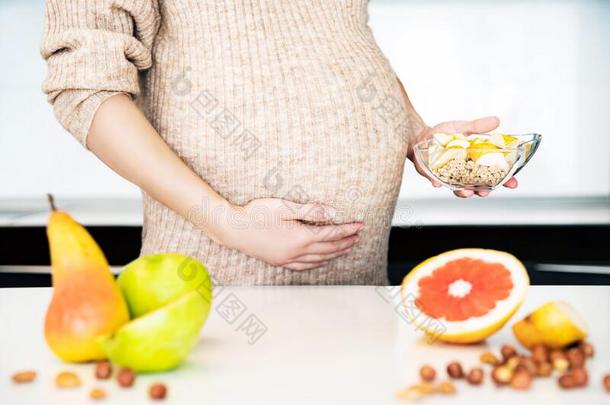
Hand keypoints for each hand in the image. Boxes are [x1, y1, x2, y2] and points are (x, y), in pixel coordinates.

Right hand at [216, 199, 362, 269]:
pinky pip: (305, 266)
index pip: (332, 233)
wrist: (233, 229)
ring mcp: (288, 259)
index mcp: (301, 237)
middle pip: (328, 248)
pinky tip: (322, 261)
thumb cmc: (256, 214)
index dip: (347, 229)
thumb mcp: (284, 207)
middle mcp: (297, 252)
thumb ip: (310, 210)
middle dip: (345, 242)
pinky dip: (318, 263)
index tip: (360, 225)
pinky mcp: (279, 262)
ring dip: (335, 253)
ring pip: (319, 259)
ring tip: (346, 248)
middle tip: (358, 237)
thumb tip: (333, 212)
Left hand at [410, 116, 517, 197]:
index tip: (513, 184)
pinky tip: (437, 183)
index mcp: (475, 162)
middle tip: (485, 191)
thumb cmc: (443, 134)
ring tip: (466, 192)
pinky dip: (437, 182)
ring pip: (459, 189)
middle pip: (479, 186)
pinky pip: (436, 181)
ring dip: (463, 192)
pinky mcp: (433, 175)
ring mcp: (449, 176)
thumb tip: (496, 121)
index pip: (494, 174)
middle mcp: (464, 172)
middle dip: (484, 191)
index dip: (505, 180)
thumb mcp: (462, 127)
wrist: (421, 136)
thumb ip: (478, 127)